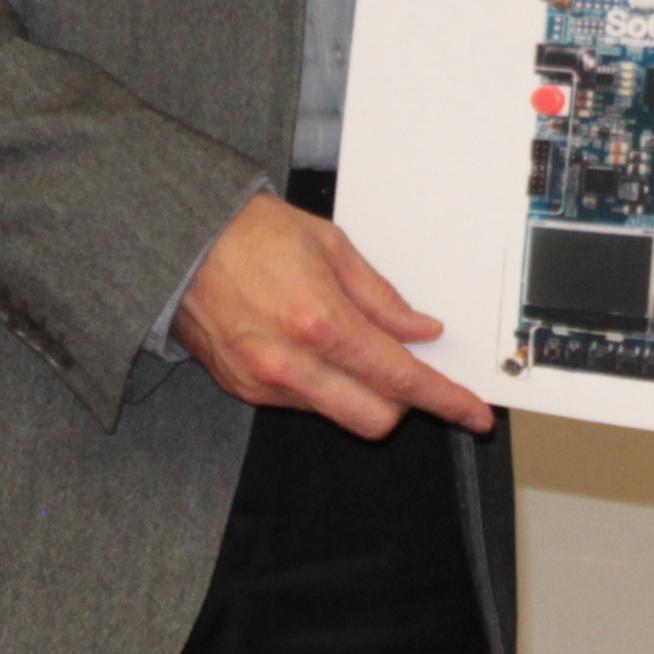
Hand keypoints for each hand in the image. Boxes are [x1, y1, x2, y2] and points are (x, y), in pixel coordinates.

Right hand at [175, 192, 494, 437]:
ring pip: (340, 415)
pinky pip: (306, 405)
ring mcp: (264, 384)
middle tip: (416, 372)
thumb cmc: (252, 235)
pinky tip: (320, 350)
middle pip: (375, 418)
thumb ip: (382, 298)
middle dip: (405, 402)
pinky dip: (328, 387)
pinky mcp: (244, 391)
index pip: (400, 379)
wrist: (181, 244)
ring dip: (364, 393)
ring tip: (357, 347)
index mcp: (320, 322)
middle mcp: (290, 363)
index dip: (445, 400)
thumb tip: (421, 331)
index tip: (472, 413)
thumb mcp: (332, 248)